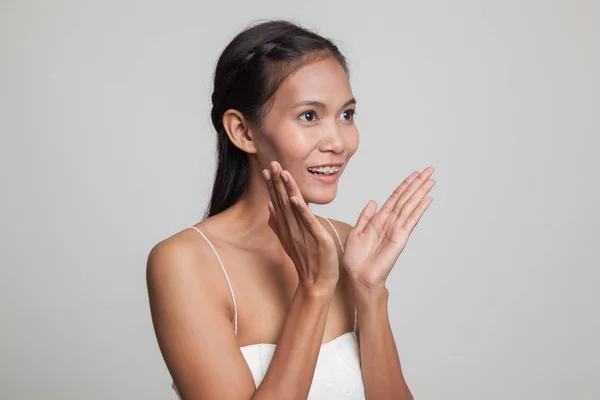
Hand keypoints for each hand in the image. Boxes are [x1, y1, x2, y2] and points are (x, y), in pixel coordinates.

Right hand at [263, 161, 338, 295]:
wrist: (316, 283)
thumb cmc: (306, 262)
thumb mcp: (289, 240)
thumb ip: (278, 224)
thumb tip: (269, 207)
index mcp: (287, 227)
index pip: (278, 202)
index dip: (273, 185)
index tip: (267, 169)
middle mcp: (292, 228)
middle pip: (283, 201)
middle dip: (277, 182)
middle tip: (272, 164)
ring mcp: (302, 233)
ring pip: (293, 208)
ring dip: (287, 190)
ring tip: (282, 173)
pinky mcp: (317, 238)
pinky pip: (308, 222)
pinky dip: (302, 210)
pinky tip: (296, 198)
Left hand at [342, 167, 435, 290]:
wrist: (358, 276)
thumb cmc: (356, 259)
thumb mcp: (356, 232)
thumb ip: (365, 217)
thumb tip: (373, 202)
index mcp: (379, 220)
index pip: (395, 198)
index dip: (405, 185)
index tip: (415, 173)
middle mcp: (391, 222)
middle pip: (406, 198)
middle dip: (417, 183)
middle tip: (430, 170)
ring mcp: (397, 229)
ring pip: (410, 205)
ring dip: (420, 192)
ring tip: (431, 179)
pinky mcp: (400, 238)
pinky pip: (410, 220)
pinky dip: (419, 209)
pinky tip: (427, 199)